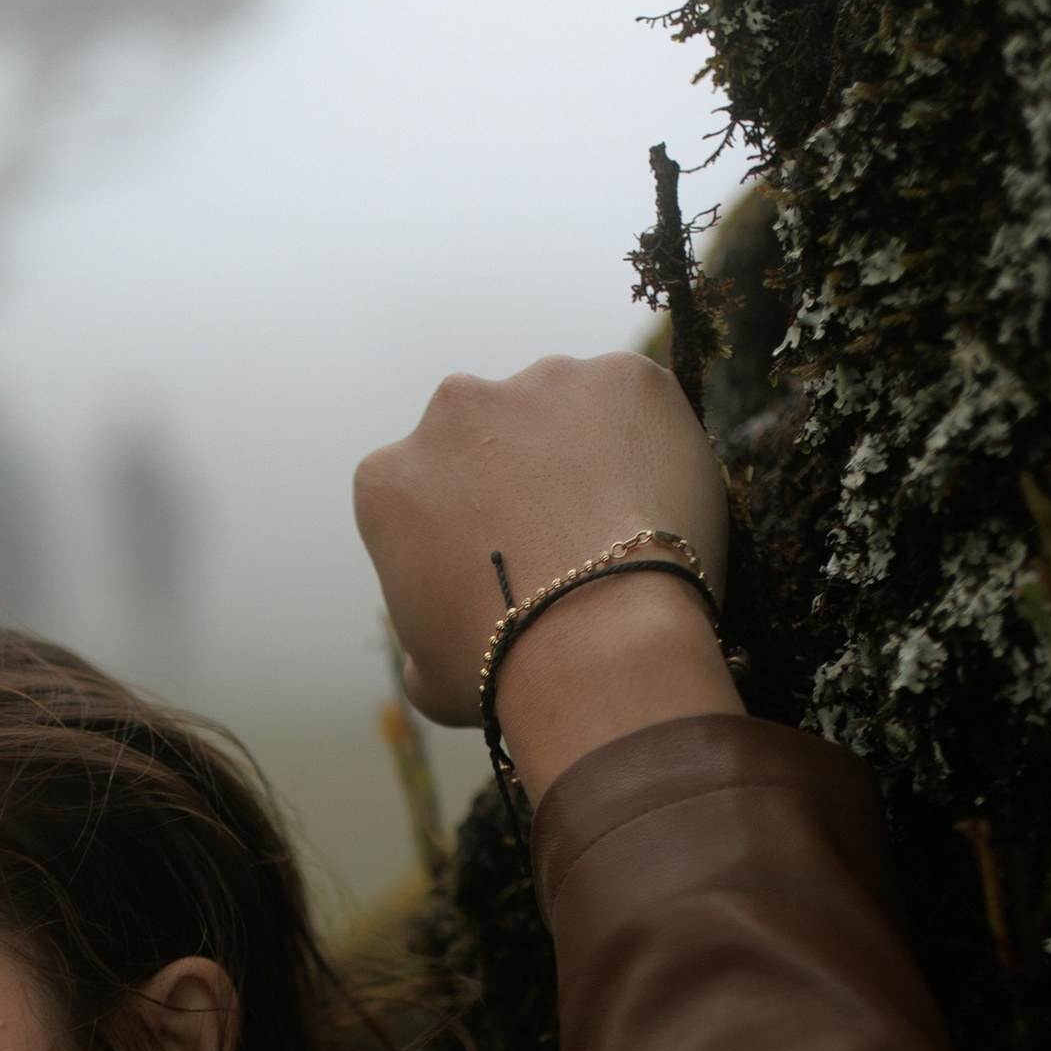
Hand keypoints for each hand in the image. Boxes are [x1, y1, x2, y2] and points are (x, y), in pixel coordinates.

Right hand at [352, 355, 737, 795]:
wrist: (602, 645)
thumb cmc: (508, 673)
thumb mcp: (427, 674)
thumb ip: (420, 635)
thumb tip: (430, 648)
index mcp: (388, 479)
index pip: (422, 492)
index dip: (464, 531)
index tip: (501, 566)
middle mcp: (453, 409)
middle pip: (489, 437)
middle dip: (521, 478)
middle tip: (566, 545)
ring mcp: (542, 382)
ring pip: (567, 412)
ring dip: (585, 454)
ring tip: (620, 529)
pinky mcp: (624, 376)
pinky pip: (641, 405)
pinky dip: (653, 444)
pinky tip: (662, 505)